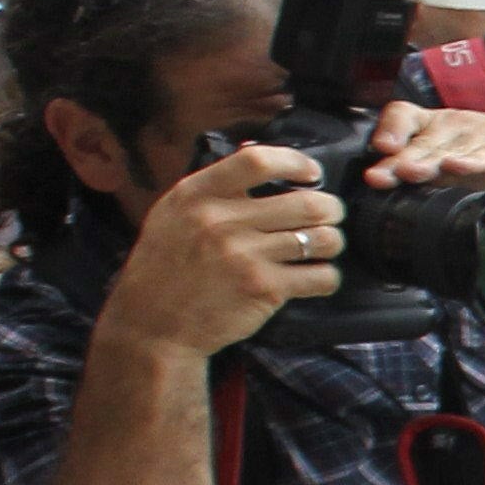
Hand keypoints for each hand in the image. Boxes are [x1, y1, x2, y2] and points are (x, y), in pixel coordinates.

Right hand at [100, 145, 341, 355]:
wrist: (153, 324)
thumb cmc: (165, 267)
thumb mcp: (173, 214)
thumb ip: (213, 190)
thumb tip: (266, 167)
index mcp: (197, 195)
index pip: (258, 161)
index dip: (296, 163)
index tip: (312, 173)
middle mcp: (221, 221)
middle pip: (307, 203)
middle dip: (331, 209)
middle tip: (331, 215)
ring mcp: (245, 256)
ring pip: (322, 239)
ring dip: (332, 242)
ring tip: (324, 245)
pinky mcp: (264, 289)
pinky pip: (321, 276)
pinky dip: (327, 276)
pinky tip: (316, 276)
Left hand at [362, 103, 484, 191]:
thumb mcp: (450, 161)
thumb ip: (418, 172)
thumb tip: (380, 185)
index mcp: (435, 127)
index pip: (404, 116)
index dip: (390, 130)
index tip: (380, 151)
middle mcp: (455, 126)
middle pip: (422, 141)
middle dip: (399, 160)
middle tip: (380, 176)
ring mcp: (484, 135)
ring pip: (452, 149)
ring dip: (429, 161)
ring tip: (410, 172)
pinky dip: (475, 161)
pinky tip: (460, 167)